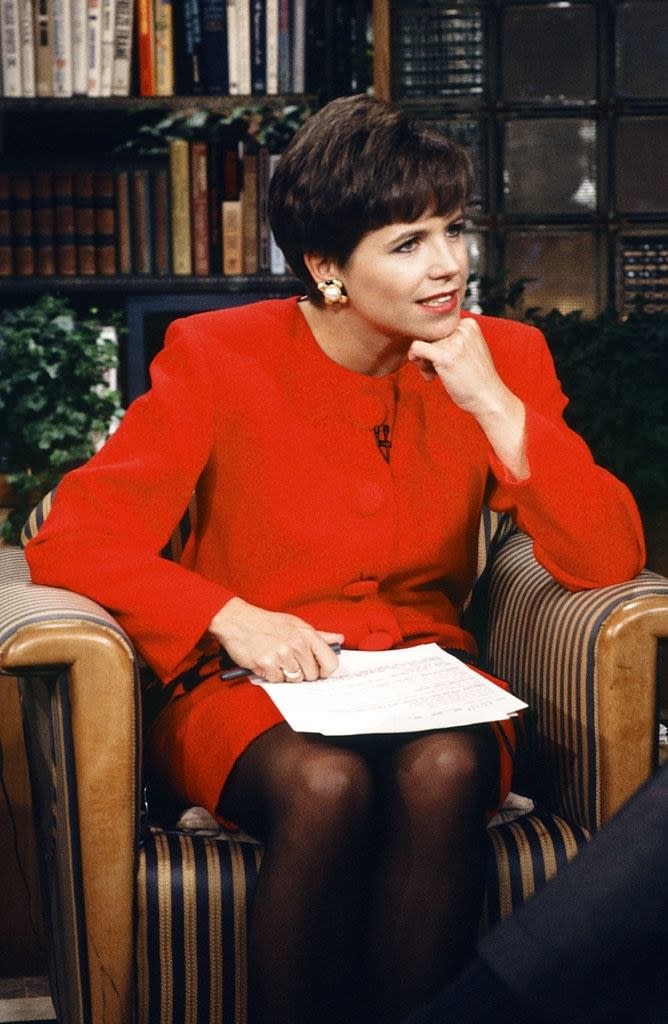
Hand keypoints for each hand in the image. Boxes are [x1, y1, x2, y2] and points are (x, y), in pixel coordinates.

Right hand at [208, 597, 343, 682]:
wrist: (238, 621)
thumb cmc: (267, 623)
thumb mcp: (295, 624)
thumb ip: (319, 635)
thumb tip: (338, 639)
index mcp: (307, 634)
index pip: (330, 662)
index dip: (326, 671)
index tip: (319, 671)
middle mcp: (297, 644)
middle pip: (312, 675)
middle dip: (302, 673)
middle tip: (290, 662)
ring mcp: (282, 655)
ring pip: (295, 680)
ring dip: (286, 674)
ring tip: (277, 660)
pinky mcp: (267, 665)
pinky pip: (277, 681)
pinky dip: (272, 675)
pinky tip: (267, 663)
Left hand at [408, 318, 528, 479]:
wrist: (491, 403)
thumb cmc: (479, 384)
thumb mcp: (469, 354)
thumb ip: (454, 341)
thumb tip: (429, 335)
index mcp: (470, 325)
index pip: (438, 324)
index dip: (435, 342)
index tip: (443, 362)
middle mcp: (463, 329)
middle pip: (427, 332)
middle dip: (427, 351)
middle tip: (436, 371)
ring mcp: (454, 343)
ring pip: (420, 341)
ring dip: (422, 360)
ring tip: (435, 376)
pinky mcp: (445, 357)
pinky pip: (416, 349)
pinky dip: (418, 364)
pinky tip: (431, 378)